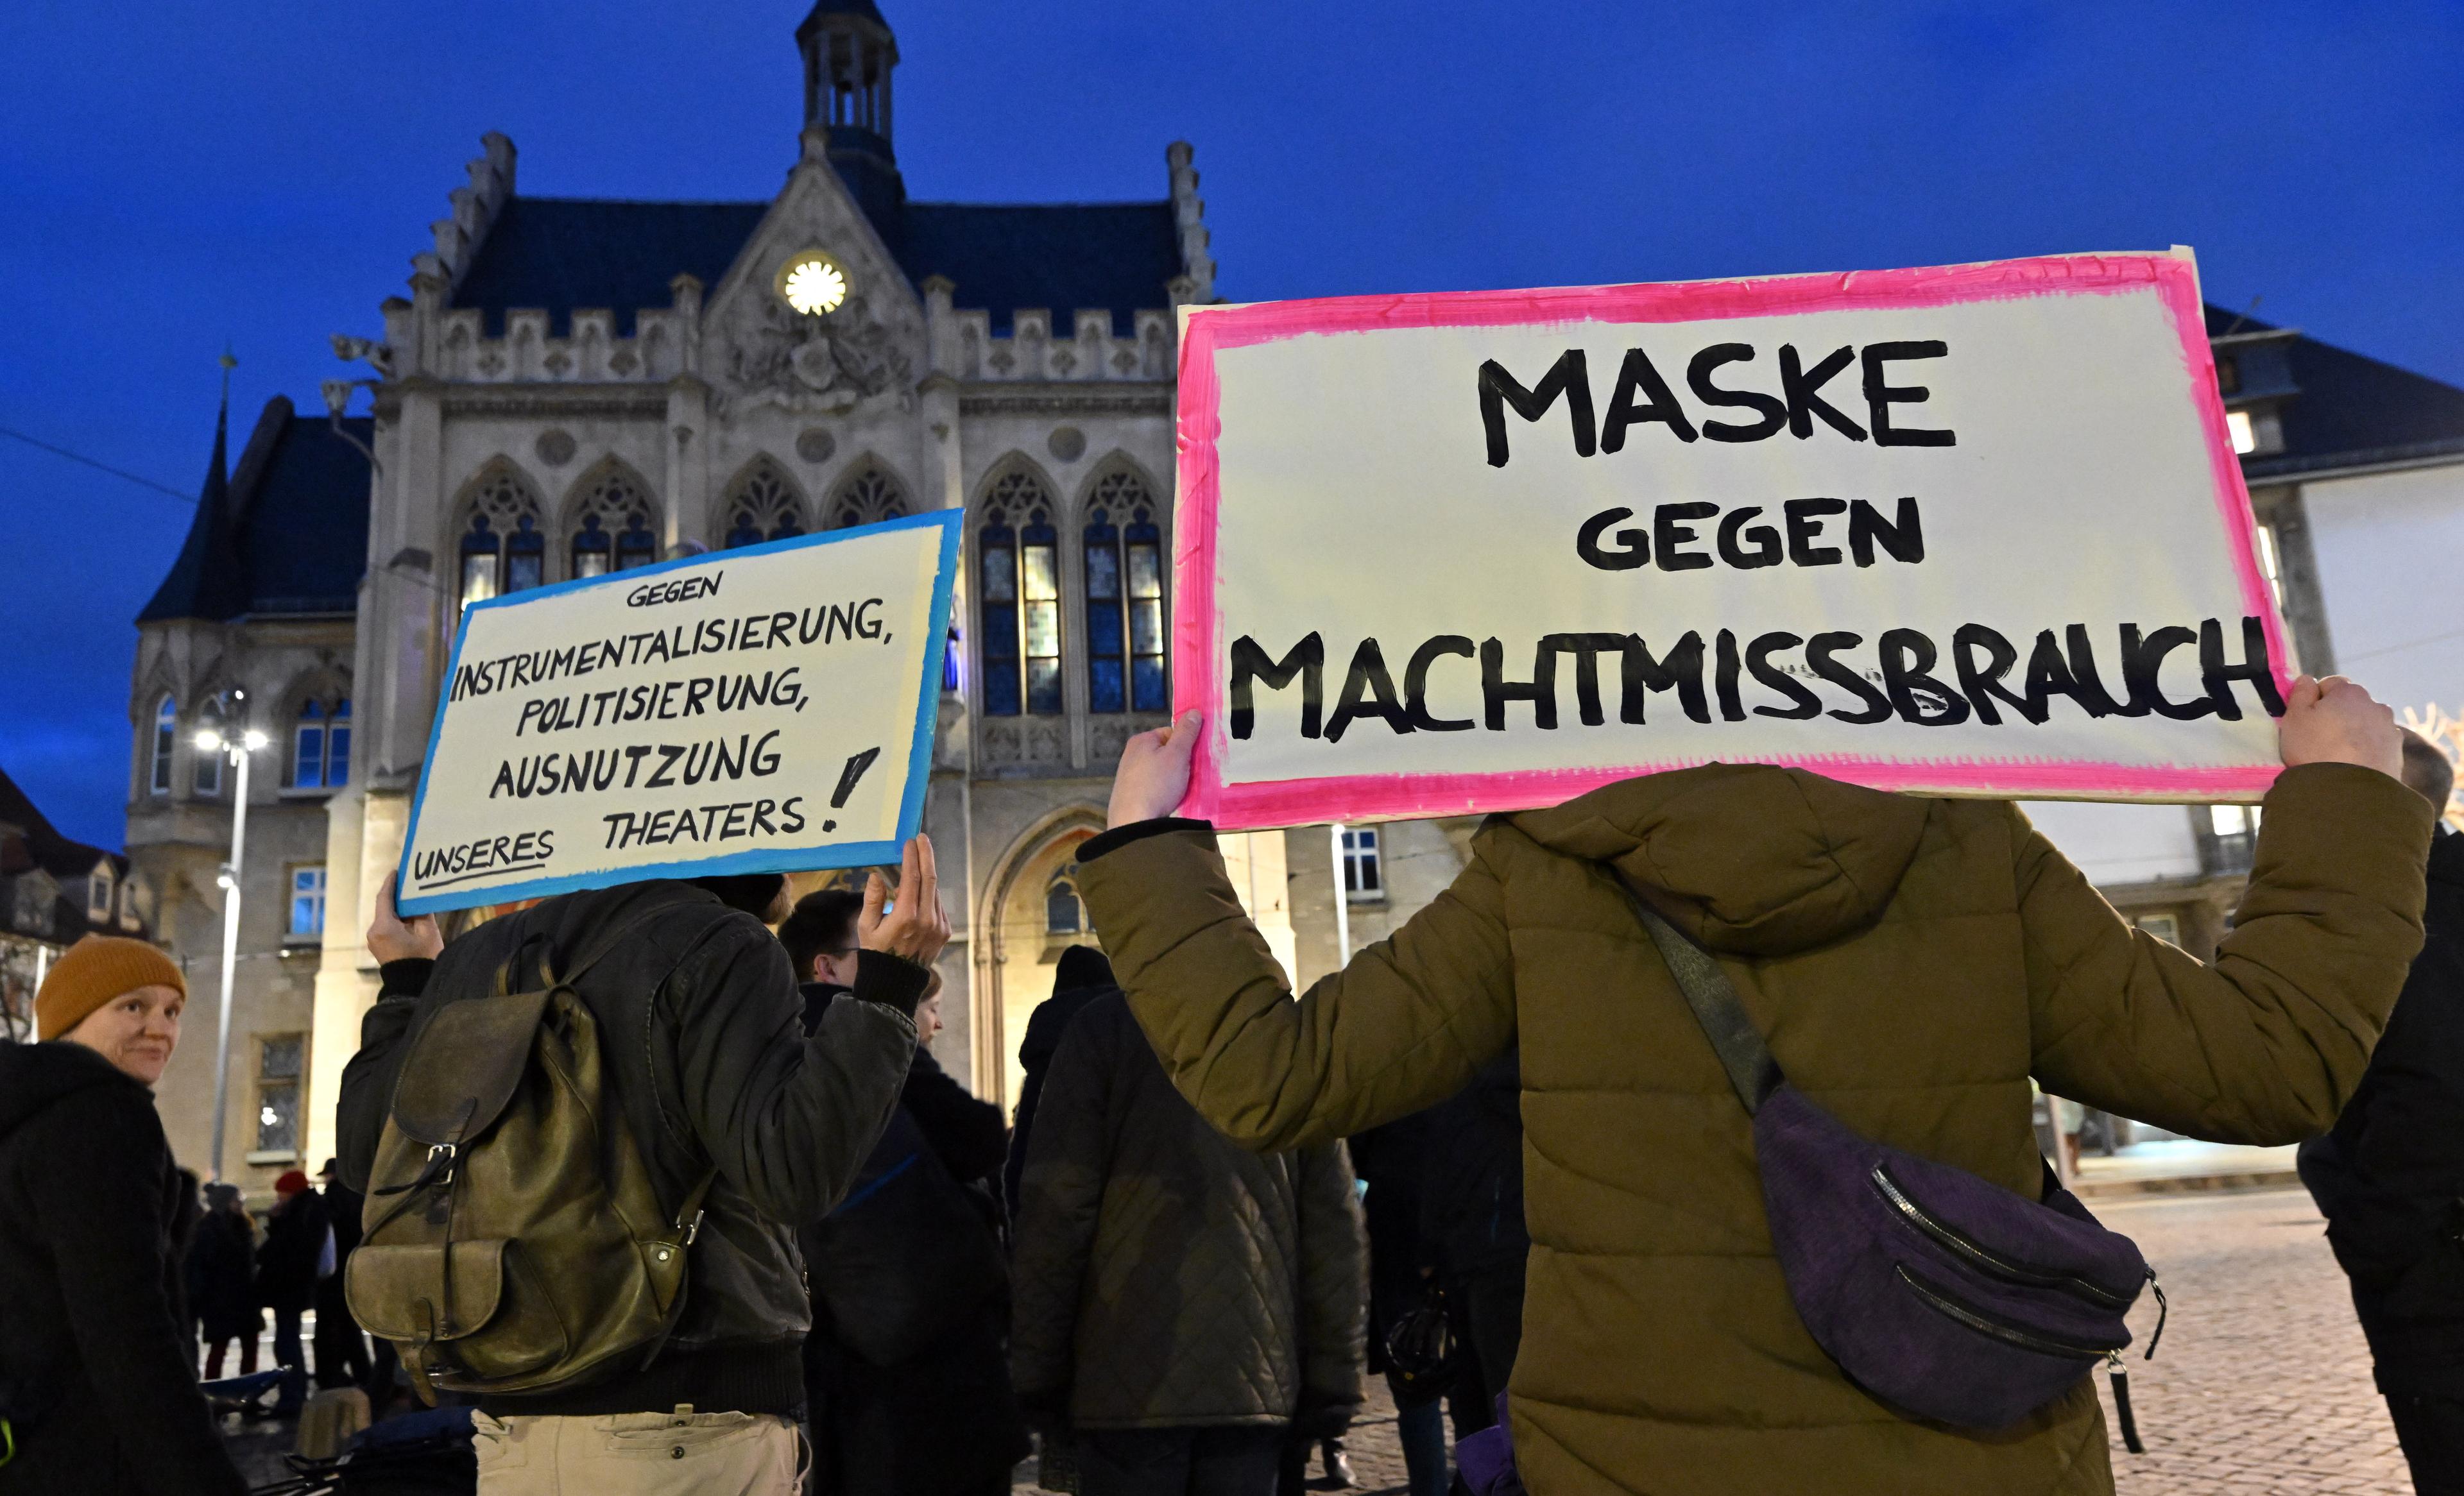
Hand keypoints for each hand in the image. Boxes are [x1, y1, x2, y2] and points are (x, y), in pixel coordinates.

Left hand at [366, 871, 442, 963]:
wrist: (413, 985)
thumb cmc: (423, 958)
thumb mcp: (427, 932)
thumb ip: (421, 911)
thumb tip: (419, 897)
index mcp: (383, 926)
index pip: (384, 898)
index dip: (391, 883)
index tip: (396, 871)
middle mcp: (374, 931)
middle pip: (385, 907)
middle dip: (397, 895)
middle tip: (409, 882)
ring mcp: (374, 939)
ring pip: (386, 916)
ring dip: (397, 907)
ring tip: (412, 897)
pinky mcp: (378, 945)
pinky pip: (386, 925)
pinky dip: (396, 918)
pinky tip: (408, 914)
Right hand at [859, 834, 950, 965]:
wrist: (896, 981)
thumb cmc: (876, 952)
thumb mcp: (866, 927)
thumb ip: (873, 899)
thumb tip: (876, 876)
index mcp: (906, 917)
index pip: (912, 878)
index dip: (912, 857)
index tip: (910, 842)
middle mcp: (926, 920)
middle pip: (930, 879)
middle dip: (926, 855)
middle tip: (922, 839)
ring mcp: (939, 926)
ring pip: (935, 892)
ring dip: (927, 875)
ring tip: (916, 865)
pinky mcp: (945, 932)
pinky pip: (938, 905)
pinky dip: (930, 895)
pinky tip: (919, 893)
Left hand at [1108, 709, 1203, 826]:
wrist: (1134, 822)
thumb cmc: (1156, 785)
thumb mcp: (1177, 754)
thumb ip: (1186, 732)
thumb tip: (1193, 712)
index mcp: (1141, 740)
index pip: (1171, 733)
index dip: (1186, 744)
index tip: (1194, 758)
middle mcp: (1132, 755)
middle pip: (1166, 753)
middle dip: (1181, 763)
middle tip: (1189, 776)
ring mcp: (1129, 775)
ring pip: (1161, 772)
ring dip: (1174, 779)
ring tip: (1178, 791)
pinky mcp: (1131, 794)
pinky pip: (1154, 787)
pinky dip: (1163, 792)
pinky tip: (1168, 801)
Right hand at [2277, 674, 2401, 778]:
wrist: (2349, 790)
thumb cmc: (2315, 749)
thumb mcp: (2294, 718)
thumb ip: (2300, 693)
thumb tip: (2307, 679)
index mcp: (2349, 692)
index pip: (2330, 684)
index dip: (2315, 699)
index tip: (2306, 719)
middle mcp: (2375, 705)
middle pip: (2351, 704)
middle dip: (2338, 716)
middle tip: (2320, 739)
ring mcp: (2390, 728)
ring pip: (2366, 724)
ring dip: (2355, 732)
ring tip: (2338, 755)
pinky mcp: (2397, 752)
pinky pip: (2377, 744)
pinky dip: (2367, 750)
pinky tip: (2354, 765)